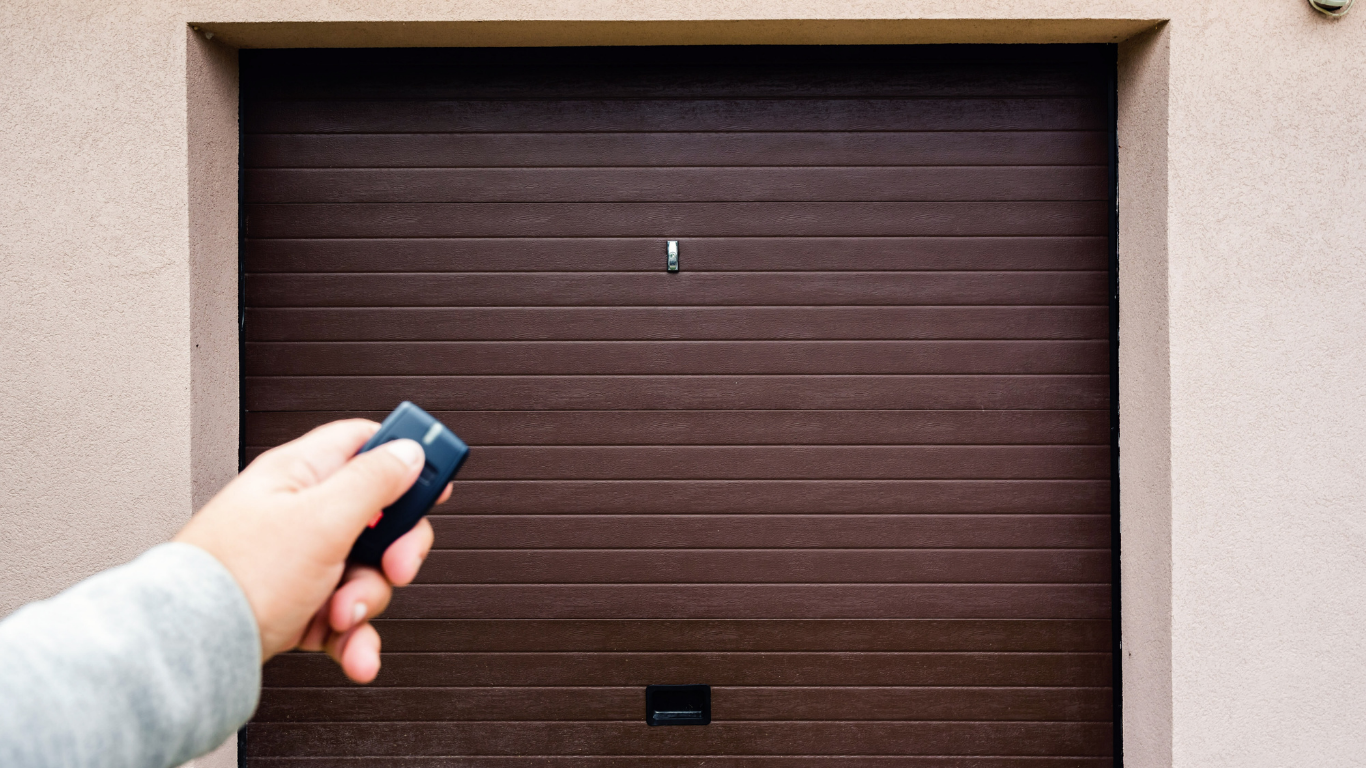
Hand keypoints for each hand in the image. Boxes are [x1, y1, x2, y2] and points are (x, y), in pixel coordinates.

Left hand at [174, 419, 450, 682]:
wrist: (190, 650)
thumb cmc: (237, 576)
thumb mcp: (321, 519)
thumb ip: (373, 481)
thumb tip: (409, 451)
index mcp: (299, 475)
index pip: (363, 444)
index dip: (405, 457)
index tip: (437, 478)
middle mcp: (298, 514)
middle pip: (378, 518)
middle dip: (396, 550)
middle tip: (396, 564)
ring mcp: (298, 563)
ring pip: (365, 574)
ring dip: (368, 601)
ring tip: (344, 615)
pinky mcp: (296, 607)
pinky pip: (344, 617)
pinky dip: (354, 638)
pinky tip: (355, 652)